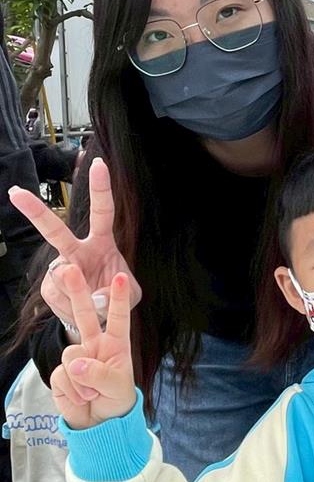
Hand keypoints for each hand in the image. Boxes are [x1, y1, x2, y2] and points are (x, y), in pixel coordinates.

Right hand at [9, 157, 141, 326]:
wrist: (98, 317)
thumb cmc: (116, 294)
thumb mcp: (129, 295)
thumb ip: (120, 292)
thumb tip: (95, 296)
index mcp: (102, 243)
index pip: (102, 212)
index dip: (100, 189)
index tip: (98, 164)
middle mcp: (77, 251)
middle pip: (55, 230)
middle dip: (36, 212)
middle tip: (16, 193)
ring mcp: (60, 269)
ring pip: (61, 275)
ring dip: (80, 294)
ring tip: (93, 304)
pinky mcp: (48, 288)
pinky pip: (60, 299)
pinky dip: (73, 309)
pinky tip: (79, 309)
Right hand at [50, 266, 135, 429]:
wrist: (99, 423)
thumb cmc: (117, 398)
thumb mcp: (117, 386)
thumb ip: (99, 374)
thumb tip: (76, 365)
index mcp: (115, 343)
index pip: (117, 317)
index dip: (118, 298)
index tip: (121, 277)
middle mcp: (95, 344)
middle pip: (83, 314)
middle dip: (77, 291)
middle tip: (69, 268)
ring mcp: (76, 357)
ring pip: (72, 356)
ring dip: (82, 381)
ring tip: (93, 393)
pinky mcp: (61, 373)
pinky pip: (62, 375)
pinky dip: (73, 391)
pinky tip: (81, 397)